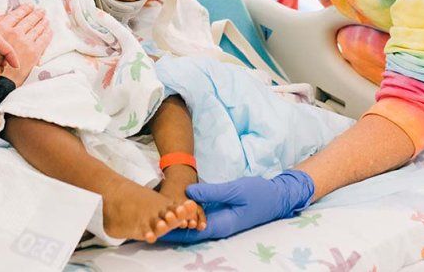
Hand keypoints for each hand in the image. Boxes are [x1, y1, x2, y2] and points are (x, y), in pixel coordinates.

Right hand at [0, 4, 51, 85]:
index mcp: (1, 28)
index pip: (16, 14)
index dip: (25, 9)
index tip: (30, 6)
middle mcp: (15, 33)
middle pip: (29, 20)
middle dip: (37, 14)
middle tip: (42, 11)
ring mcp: (25, 42)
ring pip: (38, 28)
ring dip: (43, 22)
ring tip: (46, 19)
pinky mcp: (34, 52)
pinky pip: (43, 39)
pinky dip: (47, 33)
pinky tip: (49, 30)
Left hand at [159, 170, 313, 242]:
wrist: (275, 196)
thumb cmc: (258, 194)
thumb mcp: (235, 190)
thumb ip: (212, 193)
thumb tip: (188, 194)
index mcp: (220, 225)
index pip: (190, 233)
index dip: (171, 231)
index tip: (154, 230)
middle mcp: (216, 226)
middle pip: (187, 231)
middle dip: (169, 229)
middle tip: (147, 225)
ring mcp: (217, 220)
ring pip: (191, 224)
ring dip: (175, 222)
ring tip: (154, 219)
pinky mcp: (218, 212)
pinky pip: (198, 216)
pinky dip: (185, 214)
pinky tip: (172, 209)